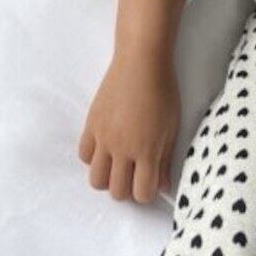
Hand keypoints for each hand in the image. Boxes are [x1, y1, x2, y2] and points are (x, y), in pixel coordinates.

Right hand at [78, 47, 179, 204]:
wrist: (141, 61)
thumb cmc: (163, 91)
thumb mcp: (172, 127)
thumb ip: (165, 160)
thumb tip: (162, 186)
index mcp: (146, 151)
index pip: (141, 194)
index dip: (147, 192)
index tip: (150, 180)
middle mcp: (122, 149)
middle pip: (117, 192)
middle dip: (127, 188)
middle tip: (134, 173)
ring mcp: (103, 137)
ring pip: (96, 180)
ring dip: (108, 177)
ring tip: (118, 162)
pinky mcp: (91, 124)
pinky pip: (83, 155)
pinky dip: (93, 157)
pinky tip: (105, 146)